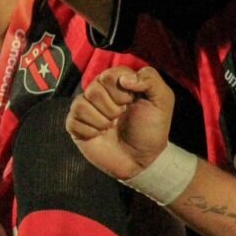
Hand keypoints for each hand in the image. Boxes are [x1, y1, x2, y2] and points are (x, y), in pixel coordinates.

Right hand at [64, 66, 175, 180]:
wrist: (141, 159)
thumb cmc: (151, 129)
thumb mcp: (162, 100)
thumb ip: (150, 79)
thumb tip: (125, 79)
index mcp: (117, 83)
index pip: (108, 75)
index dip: (120, 92)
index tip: (131, 102)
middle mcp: (99, 92)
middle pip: (94, 90)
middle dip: (112, 109)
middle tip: (121, 117)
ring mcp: (85, 108)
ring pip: (81, 105)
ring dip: (101, 121)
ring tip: (111, 127)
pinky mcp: (75, 125)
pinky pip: (73, 120)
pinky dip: (90, 131)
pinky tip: (99, 135)